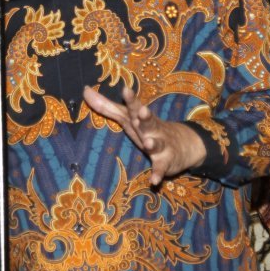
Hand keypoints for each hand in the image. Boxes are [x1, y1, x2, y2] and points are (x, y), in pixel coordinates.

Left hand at [82, 85, 205, 184]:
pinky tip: (154, 180)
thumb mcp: (129, 118)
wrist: (185, 144)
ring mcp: (161, 145)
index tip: (126, 89)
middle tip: (142, 111)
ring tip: (148, 142)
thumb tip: (85, 90)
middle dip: (145, 116)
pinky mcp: (166, 162)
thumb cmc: (148, 128)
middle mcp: (152, 129)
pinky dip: (158, 174)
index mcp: (141, 118)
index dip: (131, 99)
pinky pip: (161, 168)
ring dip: (153, 143)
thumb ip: (107, 106)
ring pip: (158, 143)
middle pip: (149, 122)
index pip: (135, 107)